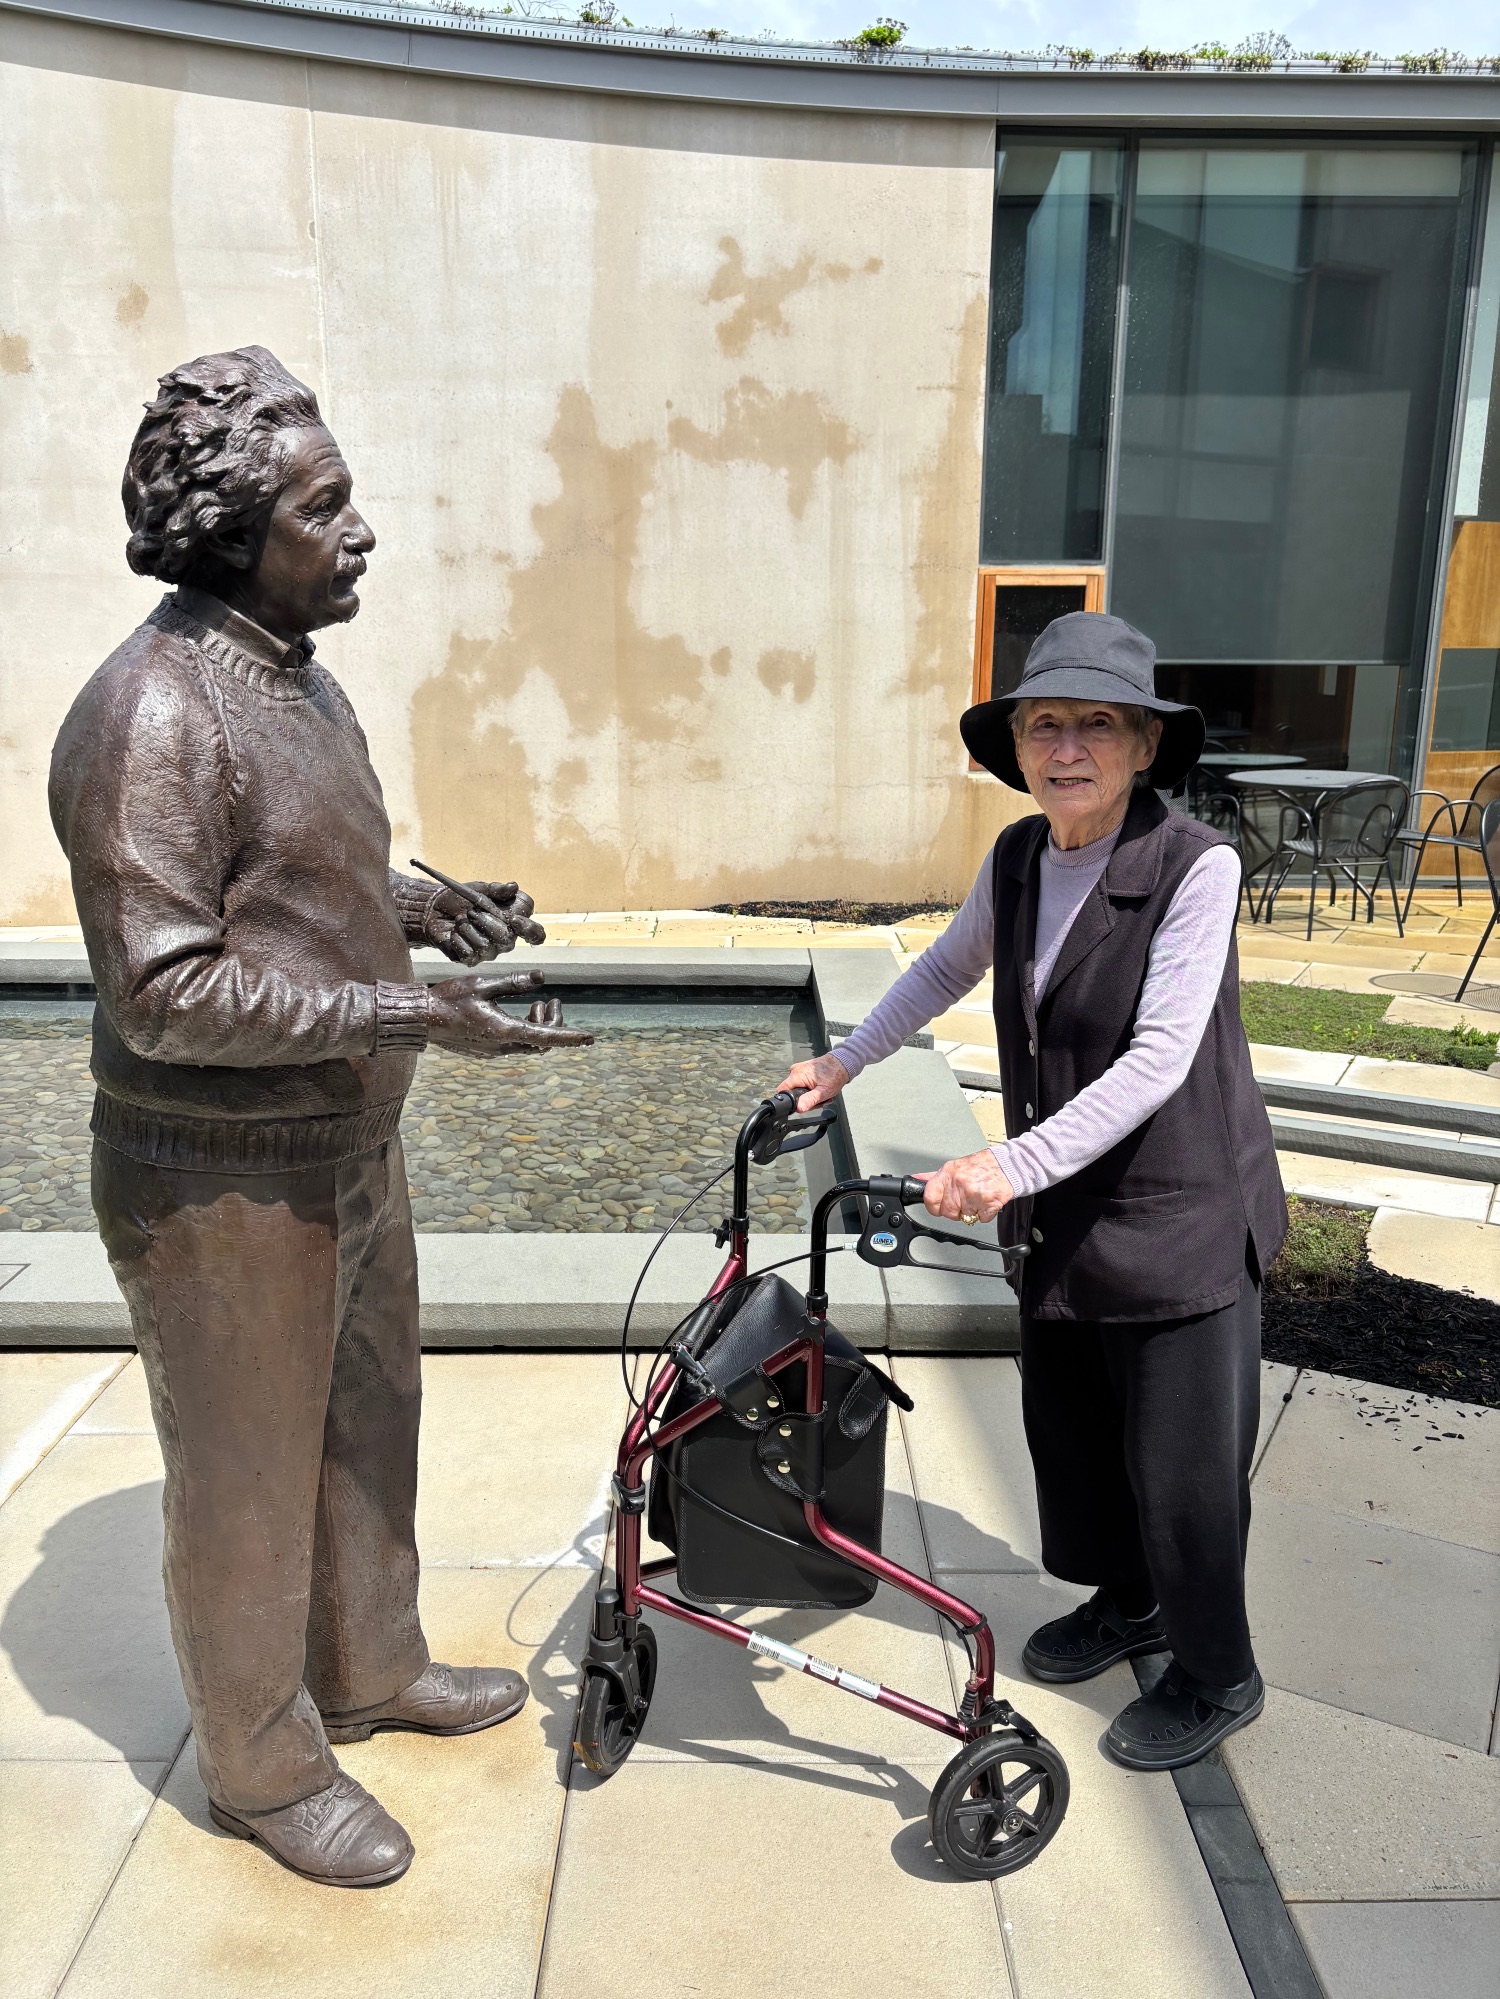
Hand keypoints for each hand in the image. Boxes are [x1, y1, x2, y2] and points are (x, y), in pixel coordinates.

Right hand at [426, 971, 592, 1058]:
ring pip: (528, 1044)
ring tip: (538, 1004)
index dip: (571, 1038)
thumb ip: (514, 983)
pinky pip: (514, 1044)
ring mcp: (493, 1051)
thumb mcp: (483, 984)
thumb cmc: (449, 998)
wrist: (421, 1019)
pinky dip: (524, 1030)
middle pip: (541, 1042)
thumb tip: (541, 979)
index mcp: (504, 1031)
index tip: (590, 1039)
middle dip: (553, 1024)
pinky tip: (520, 1013)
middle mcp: (501, 1047)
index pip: (547, 1038)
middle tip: (553, 1001)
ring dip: (538, 1026)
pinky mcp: (485, 1050)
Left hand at [427, 881, 546, 964]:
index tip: (514, 919)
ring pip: (485, 946)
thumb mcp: (480, 889)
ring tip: (460, 920)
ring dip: (468, 928)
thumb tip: (513, 886)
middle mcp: (505, 940)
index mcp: (513, 923)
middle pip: (506, 940)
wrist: (434, 909)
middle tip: (471, 911)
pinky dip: (457, 938)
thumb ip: (497, 889)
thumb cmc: (461, 899)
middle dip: (485, 921)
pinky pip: (468, 953)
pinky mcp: (471, 960)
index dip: (529, 930)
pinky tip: (454, 932)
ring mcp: (488, 952)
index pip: (535, 934)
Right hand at [774, 1052, 850, 1112]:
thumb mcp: (823, 1092)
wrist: (842, 1063)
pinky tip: (819, 1089)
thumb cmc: (834, 1075)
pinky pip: (802, 1083)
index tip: (801, 1103)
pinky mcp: (803, 1070)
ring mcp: (799, 1069)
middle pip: (791, 1092)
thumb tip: (799, 1108)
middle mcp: (795, 1070)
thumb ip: (810, 1101)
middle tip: (818, 1100)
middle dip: (804, 1100)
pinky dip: (811, 1089)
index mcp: (797, 1075)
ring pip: (798, 1089)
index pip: (782, 1091)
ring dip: (809, 1095)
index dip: (790, 1100)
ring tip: (821, 1094)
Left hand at [918, 1150, 1014, 1225]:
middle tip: (964, 1200)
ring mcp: (974, 1194)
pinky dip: (984, 1214)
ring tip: (977, 1197)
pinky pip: (981, 1219)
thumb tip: (917, 1180)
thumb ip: (934, 1176)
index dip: (933, 1207)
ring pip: (964, 1217)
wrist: (1008, 1165)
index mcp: (948, 1173)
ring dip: (971, 1212)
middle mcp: (959, 1183)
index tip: (938, 1207)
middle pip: (947, 1212)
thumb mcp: (955, 1167)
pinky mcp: (989, 1203)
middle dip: (955, 1210)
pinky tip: (986, 1201)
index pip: (930, 1197)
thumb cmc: (982, 1166)